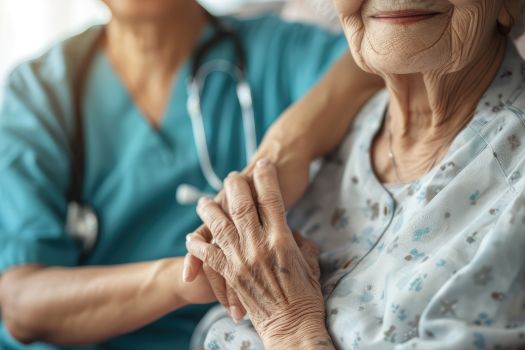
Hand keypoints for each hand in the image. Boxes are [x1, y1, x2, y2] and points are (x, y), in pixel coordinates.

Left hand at [183, 134, 311, 319]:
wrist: (293, 326)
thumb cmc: (307, 297)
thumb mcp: (312, 264)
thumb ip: (303, 245)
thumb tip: (296, 236)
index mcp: (282, 239)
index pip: (271, 200)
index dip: (266, 178)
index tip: (264, 164)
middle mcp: (259, 245)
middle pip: (242, 206)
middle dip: (236, 186)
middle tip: (232, 177)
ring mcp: (242, 259)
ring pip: (220, 226)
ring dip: (210, 210)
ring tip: (203, 202)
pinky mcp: (231, 275)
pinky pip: (209, 255)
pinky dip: (197, 245)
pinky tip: (190, 238)